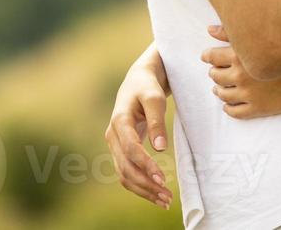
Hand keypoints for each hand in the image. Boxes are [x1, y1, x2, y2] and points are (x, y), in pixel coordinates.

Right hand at [103, 45, 172, 208]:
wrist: (138, 80)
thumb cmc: (148, 86)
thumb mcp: (155, 97)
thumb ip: (157, 120)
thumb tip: (160, 148)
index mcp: (119, 120)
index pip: (130, 149)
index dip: (145, 165)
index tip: (163, 179)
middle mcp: (113, 135)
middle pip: (126, 167)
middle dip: (146, 184)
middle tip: (167, 197)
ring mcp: (115, 144)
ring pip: (124, 174)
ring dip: (143, 190)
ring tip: (165, 201)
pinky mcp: (121, 150)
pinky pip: (127, 172)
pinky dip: (140, 185)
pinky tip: (156, 193)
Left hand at [202, 25, 280, 119]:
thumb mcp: (263, 36)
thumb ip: (234, 32)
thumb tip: (209, 29)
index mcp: (241, 55)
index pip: (212, 57)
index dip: (208, 56)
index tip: (209, 56)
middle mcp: (242, 75)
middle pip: (215, 75)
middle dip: (215, 72)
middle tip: (217, 69)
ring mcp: (249, 95)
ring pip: (222, 95)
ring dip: (220, 89)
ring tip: (222, 85)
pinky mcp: (258, 109)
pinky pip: (234, 112)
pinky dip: (228, 107)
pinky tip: (231, 102)